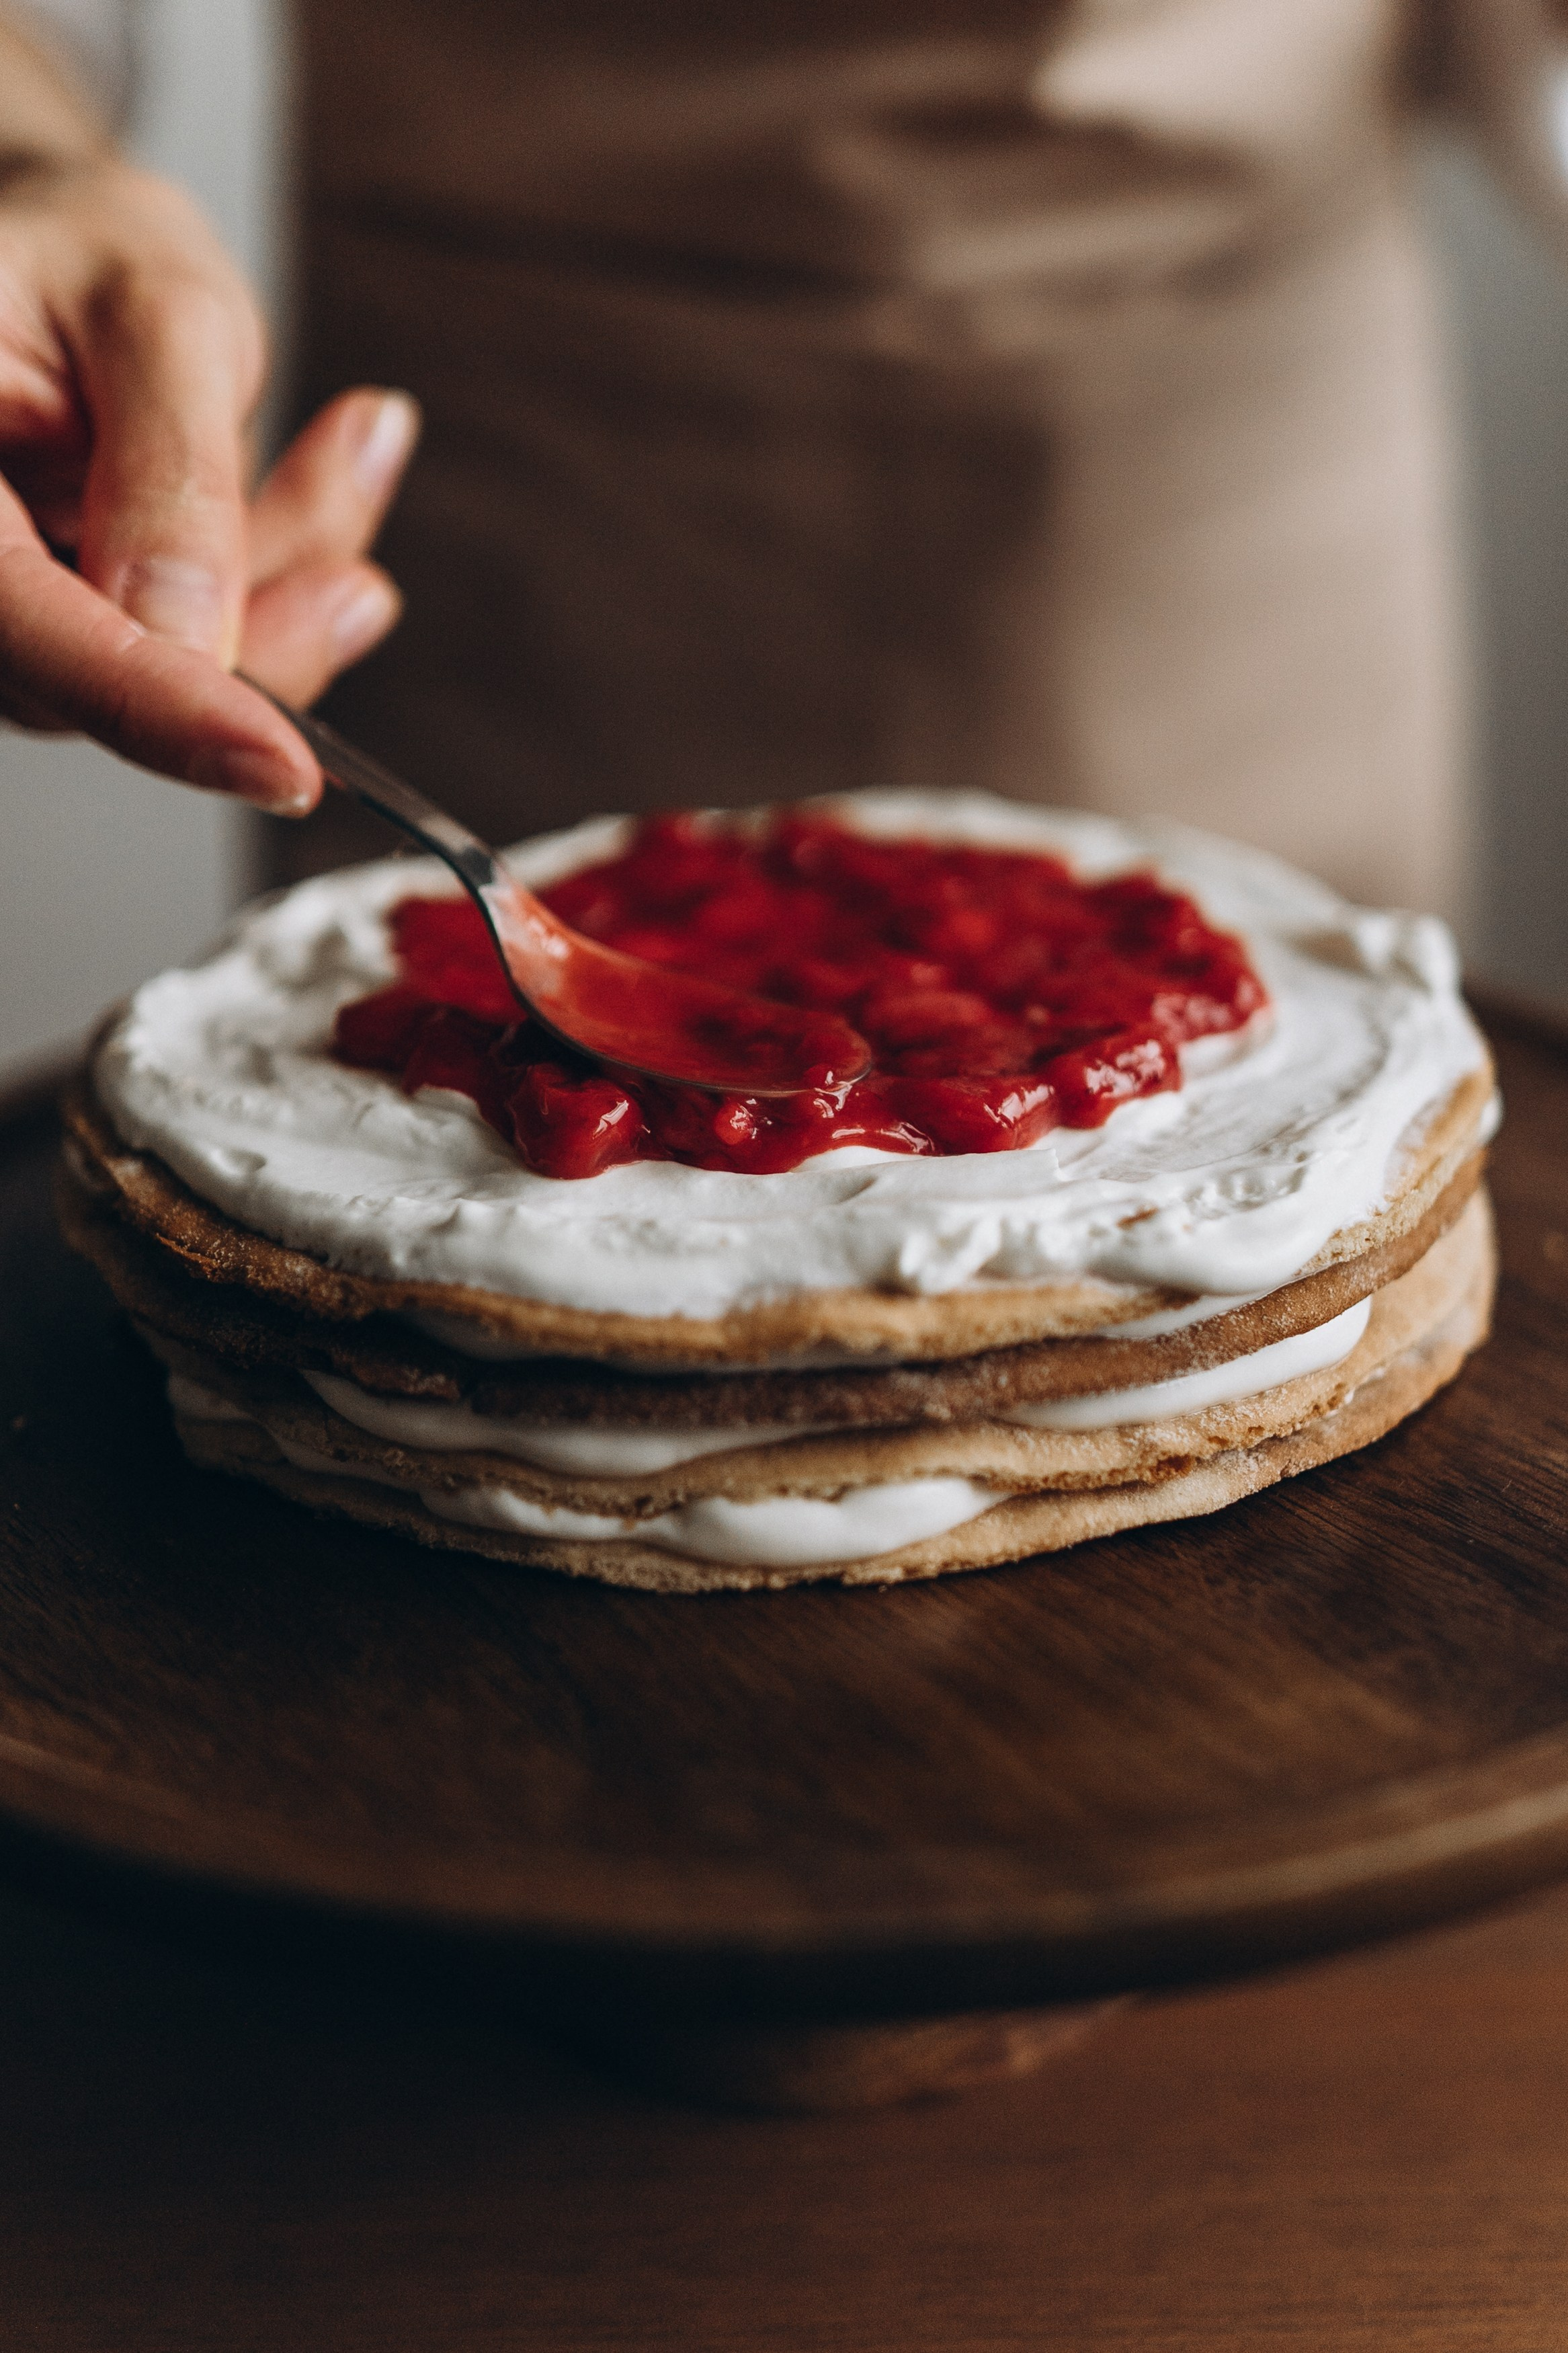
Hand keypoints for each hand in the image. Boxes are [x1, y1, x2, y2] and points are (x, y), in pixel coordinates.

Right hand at [0, 151, 418, 812]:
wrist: (59, 239)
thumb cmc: (76, 248)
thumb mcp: (149, 306)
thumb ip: (173, 471)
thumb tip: (195, 640)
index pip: (27, 633)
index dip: (158, 709)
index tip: (282, 764)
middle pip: (92, 686)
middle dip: (253, 637)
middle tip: (355, 576)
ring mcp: (9, 608)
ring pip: (160, 678)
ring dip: (282, 591)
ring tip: (354, 449)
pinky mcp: (72, 625)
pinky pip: (194, 653)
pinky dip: (280, 582)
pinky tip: (331, 480)